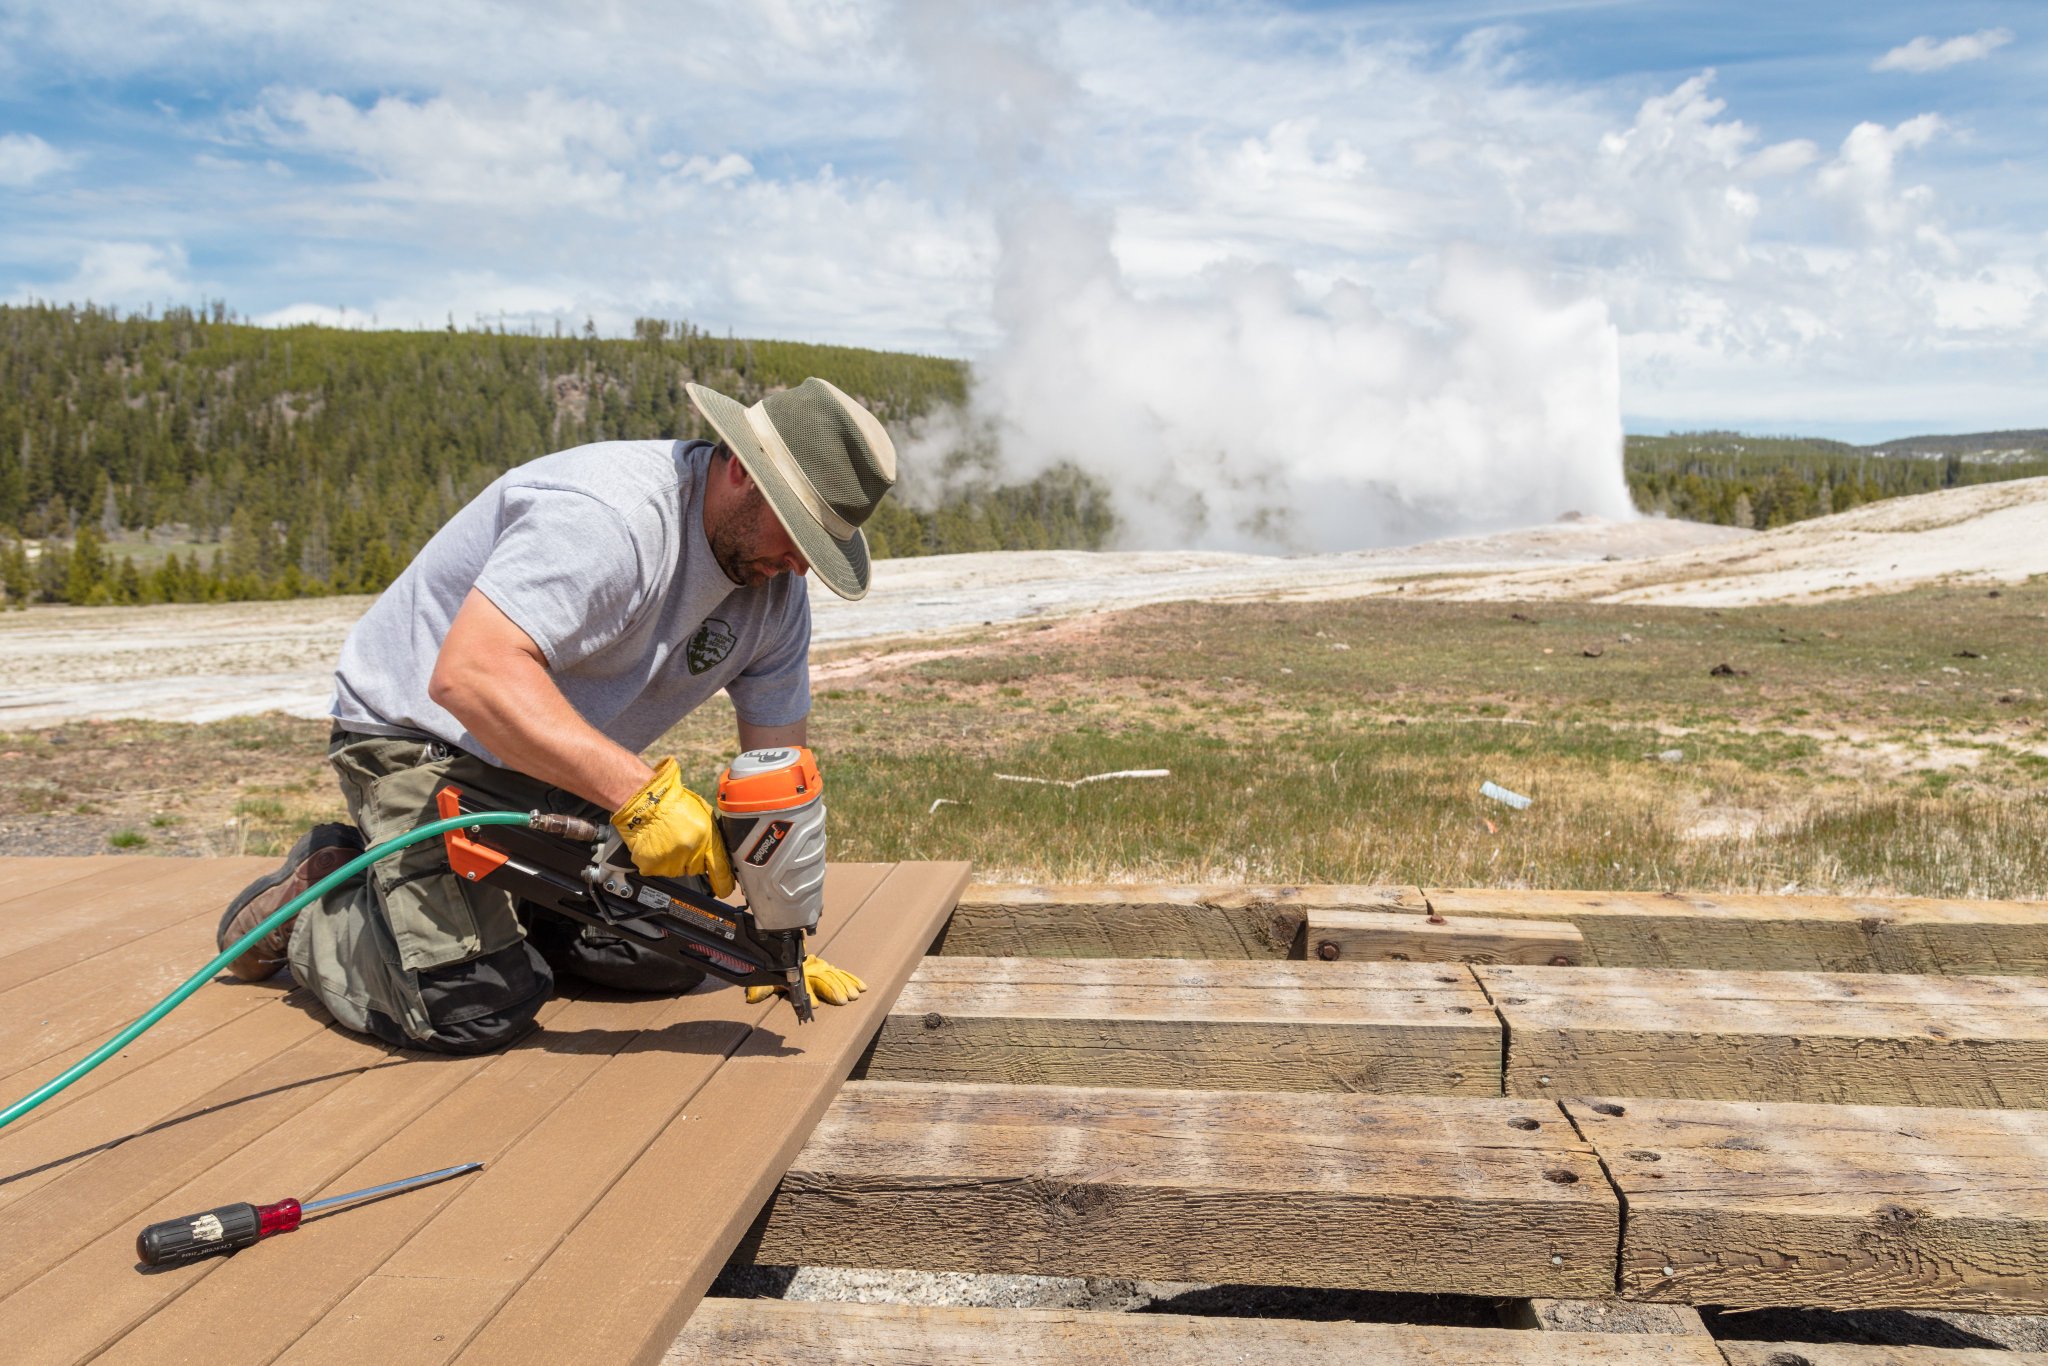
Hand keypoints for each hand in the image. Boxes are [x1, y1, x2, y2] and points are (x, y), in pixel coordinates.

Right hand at [610, 757, 735, 894]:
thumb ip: (712, 837)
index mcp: (705, 838)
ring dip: (675, 860)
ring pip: (678, 871)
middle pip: (697, 869)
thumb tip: (719, 855)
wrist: (645, 802)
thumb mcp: (704, 815)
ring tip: (668, 841)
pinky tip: (657, 845)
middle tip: (682, 841)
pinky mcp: (651, 866)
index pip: (720, 869)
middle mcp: (688, 852)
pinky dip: (658, 862)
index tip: (725, 890)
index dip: (724, 883)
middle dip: (693, 858)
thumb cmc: (674, 804)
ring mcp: (669, 861)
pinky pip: (659, 870)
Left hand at [748, 954, 866, 1006]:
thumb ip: (760, 986)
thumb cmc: (773, 967)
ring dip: (845, 986)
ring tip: (854, 995)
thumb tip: (751, 998)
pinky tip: (861, 988)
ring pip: (834, 976)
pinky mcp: (827, 968)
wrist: (780, 943)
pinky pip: (841, 973)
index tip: (812, 1006)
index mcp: (796, 970)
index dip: (808, 994)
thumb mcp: (763, 975)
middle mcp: (810, 967)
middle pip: (824, 978)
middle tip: (842, 1000)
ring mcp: (820, 966)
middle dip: (833, 990)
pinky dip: (851, 980)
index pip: (803, 983)